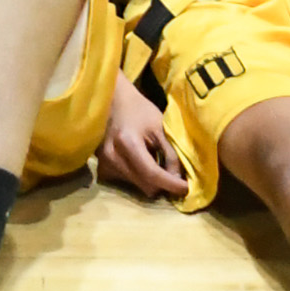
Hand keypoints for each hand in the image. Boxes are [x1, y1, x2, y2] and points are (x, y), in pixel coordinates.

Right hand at [95, 74, 186, 198]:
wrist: (112, 101)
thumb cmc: (138, 109)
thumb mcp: (160, 127)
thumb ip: (170, 154)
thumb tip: (178, 179)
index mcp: (127, 143)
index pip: (152, 174)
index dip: (171, 184)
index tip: (187, 189)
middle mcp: (112, 157)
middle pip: (145, 185)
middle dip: (163, 184)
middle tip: (174, 175)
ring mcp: (104, 164)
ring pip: (137, 186)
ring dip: (151, 181)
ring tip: (155, 163)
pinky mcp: (102, 168)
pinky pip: (127, 183)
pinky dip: (139, 178)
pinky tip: (141, 164)